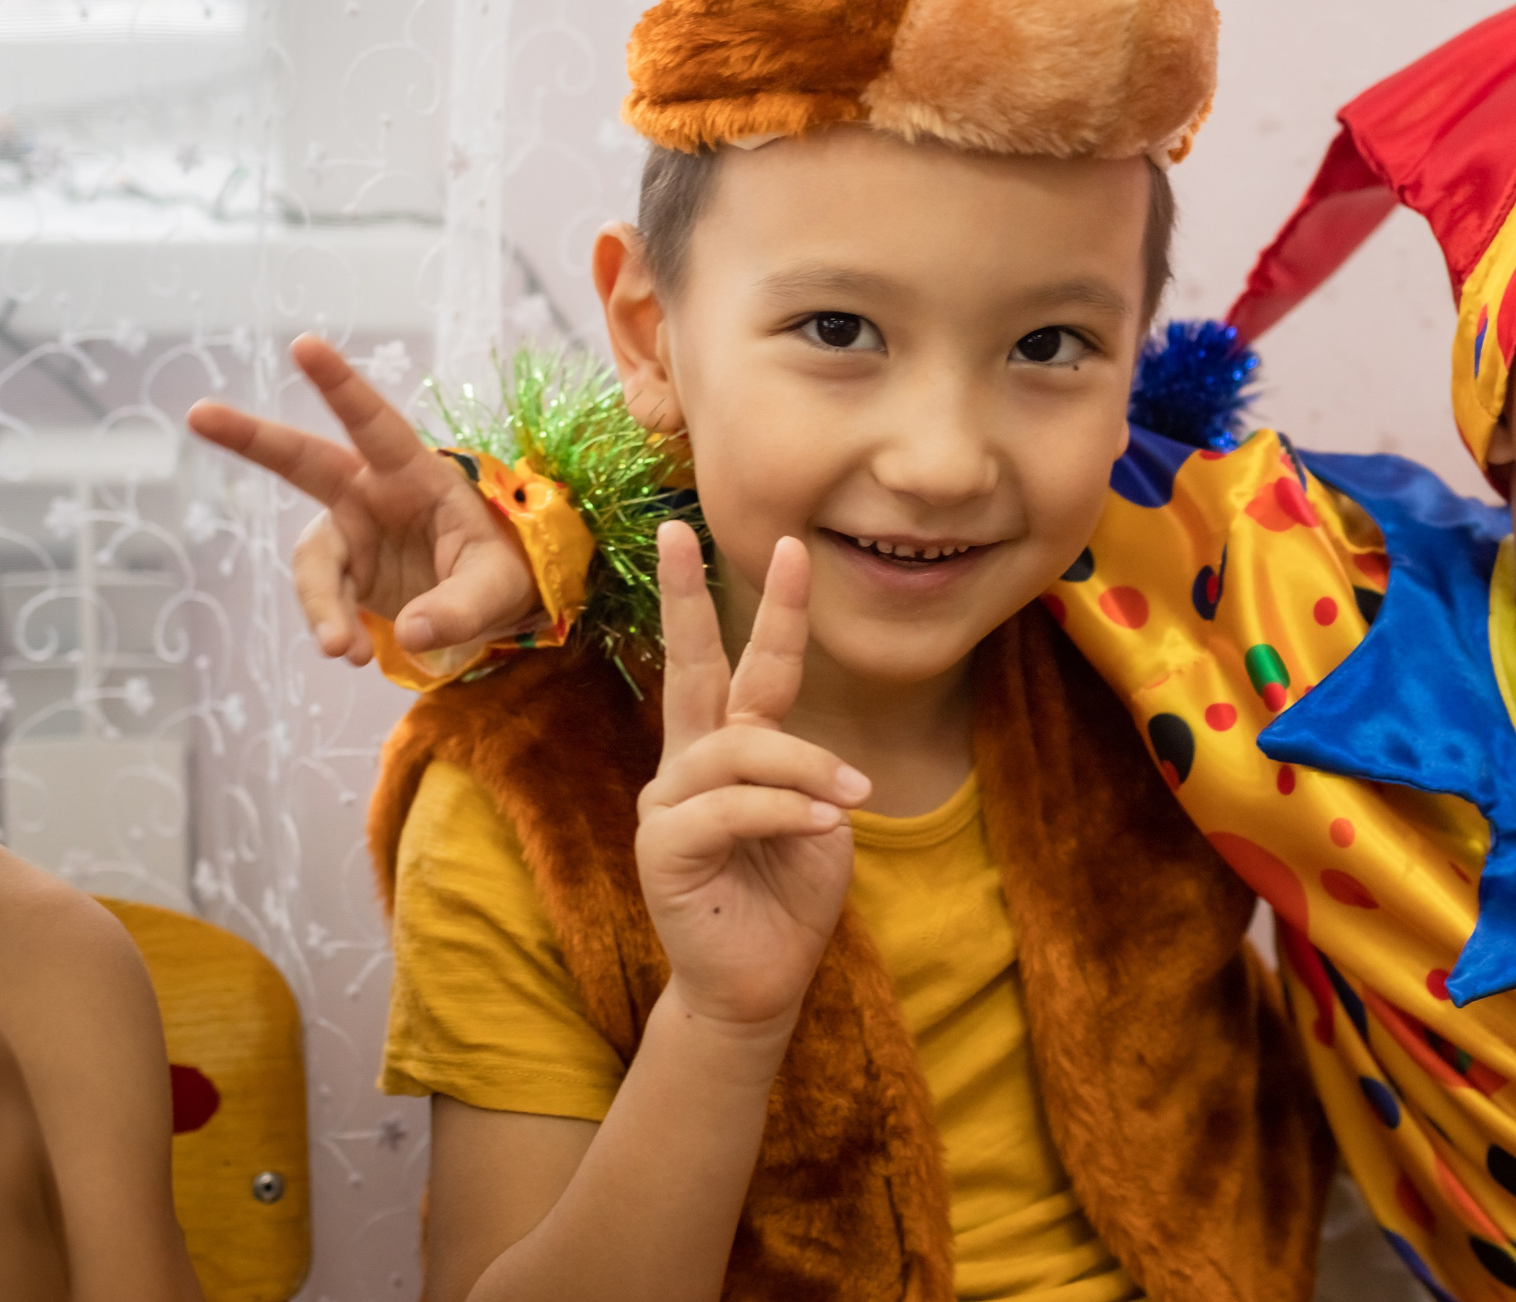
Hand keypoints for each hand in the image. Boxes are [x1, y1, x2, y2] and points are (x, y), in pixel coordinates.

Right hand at [185, 335, 542, 664]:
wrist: (496, 605)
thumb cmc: (505, 573)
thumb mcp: (501, 588)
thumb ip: (462, 608)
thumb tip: (411, 632)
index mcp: (417, 474)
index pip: (376, 424)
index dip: (340, 386)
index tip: (304, 345)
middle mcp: (372, 494)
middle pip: (302, 461)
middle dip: (250, 437)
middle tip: (198, 413)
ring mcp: (351, 534)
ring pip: (314, 564)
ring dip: (322, 606)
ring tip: (346, 650)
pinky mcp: (343, 574)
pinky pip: (323, 600)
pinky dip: (333, 626)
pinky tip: (355, 652)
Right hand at [635, 524, 868, 1034]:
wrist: (759, 985)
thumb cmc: (789, 897)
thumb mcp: (818, 820)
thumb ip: (808, 775)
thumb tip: (820, 763)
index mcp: (730, 748)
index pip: (747, 664)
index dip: (772, 607)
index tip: (794, 543)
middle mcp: (691, 763)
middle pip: (690, 667)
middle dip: (686, 597)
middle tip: (677, 530)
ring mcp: (670, 803)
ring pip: (737, 749)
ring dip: (804, 768)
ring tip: (851, 794)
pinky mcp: (664, 849)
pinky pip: (728, 807)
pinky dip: (783, 808)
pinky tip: (824, 820)